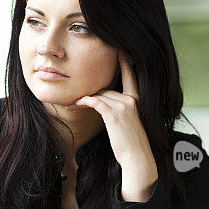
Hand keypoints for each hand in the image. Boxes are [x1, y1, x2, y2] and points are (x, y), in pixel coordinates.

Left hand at [72, 51, 157, 200]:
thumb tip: (102, 106)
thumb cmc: (131, 144)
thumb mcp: (128, 123)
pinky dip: (83, 103)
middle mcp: (132, 99)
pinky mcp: (114, 114)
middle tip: (75, 100)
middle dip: (89, 93)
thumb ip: (118, 111)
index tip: (119, 49)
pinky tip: (75, 106)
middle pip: (105, 88)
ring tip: (71, 105)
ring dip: (83, 100)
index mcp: (137, 100)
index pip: (130, 75)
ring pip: (98, 95)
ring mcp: (124, 106)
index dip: (124, 62)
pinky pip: (95, 102)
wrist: (138, 158)